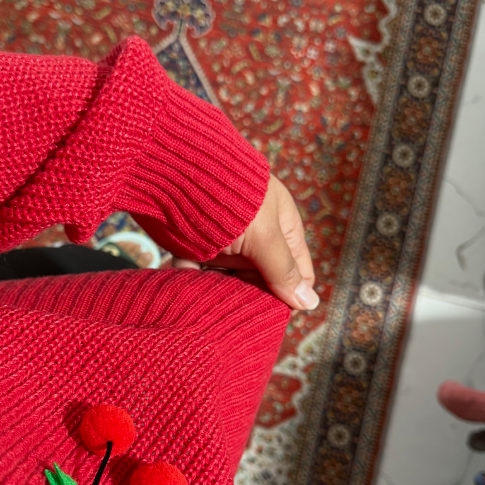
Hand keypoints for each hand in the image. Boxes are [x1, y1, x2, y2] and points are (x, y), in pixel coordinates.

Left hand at [173, 174, 317, 310]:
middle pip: (261, 281)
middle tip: (238, 311)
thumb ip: (283, 270)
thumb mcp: (263, 235)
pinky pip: (197, 275)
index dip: (289, 295)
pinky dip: (192, 284)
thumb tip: (311, 304)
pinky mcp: (195, 247)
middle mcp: (255, 236)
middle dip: (250, 298)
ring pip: (227, 282)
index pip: (297, 272)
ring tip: (211, 303)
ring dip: (219, 293)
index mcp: (281, 227)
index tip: (272, 314)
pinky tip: (186, 290)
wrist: (173, 170)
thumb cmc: (228, 197)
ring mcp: (224, 242)